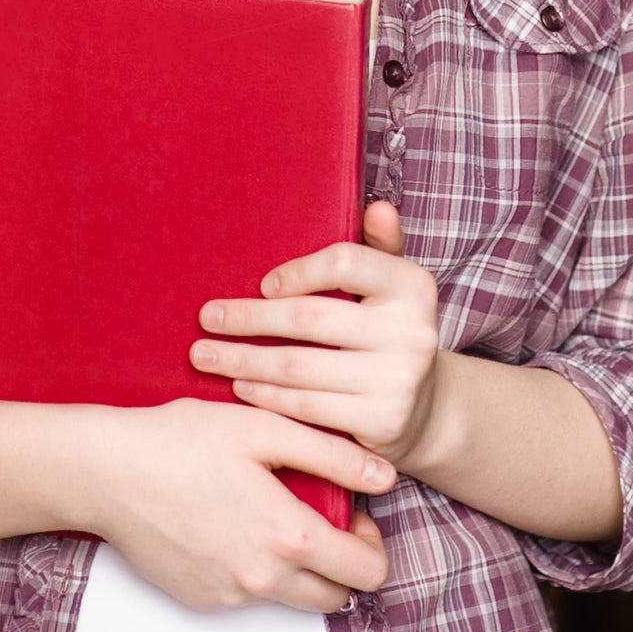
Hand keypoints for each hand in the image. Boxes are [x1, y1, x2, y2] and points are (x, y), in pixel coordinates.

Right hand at [88, 397, 394, 612]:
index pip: (367, 572)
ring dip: (300, 567)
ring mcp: (230, 596)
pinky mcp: (202, 600)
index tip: (351, 512)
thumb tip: (385, 478)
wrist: (109, 471)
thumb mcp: (263, 428)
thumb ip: (332, 455)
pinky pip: (250, 595)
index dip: (372, 542)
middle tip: (318, 515)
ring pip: (294, 599)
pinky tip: (231, 522)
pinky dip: (256, 568)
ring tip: (272, 513)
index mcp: (287, 535)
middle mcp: (263, 579)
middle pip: (337, 596)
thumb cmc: (182, 440)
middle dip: (341, 562)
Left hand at [189, 200, 440, 467]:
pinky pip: (306, 407)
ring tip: (206, 355)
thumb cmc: (389, 331)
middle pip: (310, 318)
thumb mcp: (391, 286)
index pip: (345, 263)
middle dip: (249, 319)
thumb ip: (378, 245)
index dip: (299, 271)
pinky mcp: (380, 424)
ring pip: (299, 367)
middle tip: (207, 318)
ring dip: (243, 361)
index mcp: (413, 286)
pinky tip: (240, 387)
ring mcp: (397, 382)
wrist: (426, 409)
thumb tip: (377, 207)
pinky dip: (266, 396)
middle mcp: (412, 333)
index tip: (263, 284)